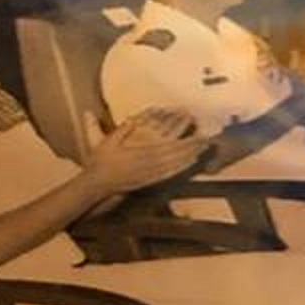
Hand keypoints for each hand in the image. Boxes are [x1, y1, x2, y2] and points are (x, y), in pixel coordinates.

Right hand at [81, 108, 206, 196]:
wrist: (97, 184)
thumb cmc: (101, 162)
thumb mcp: (106, 142)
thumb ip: (121, 131)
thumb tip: (132, 120)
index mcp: (140, 154)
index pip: (167, 147)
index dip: (184, 141)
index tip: (195, 134)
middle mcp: (148, 165)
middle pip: (175, 156)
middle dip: (192, 147)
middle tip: (208, 140)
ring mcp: (150, 175)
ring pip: (175, 165)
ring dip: (190, 157)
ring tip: (204, 149)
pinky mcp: (149, 181)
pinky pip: (169, 174)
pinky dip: (181, 169)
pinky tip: (190, 164)